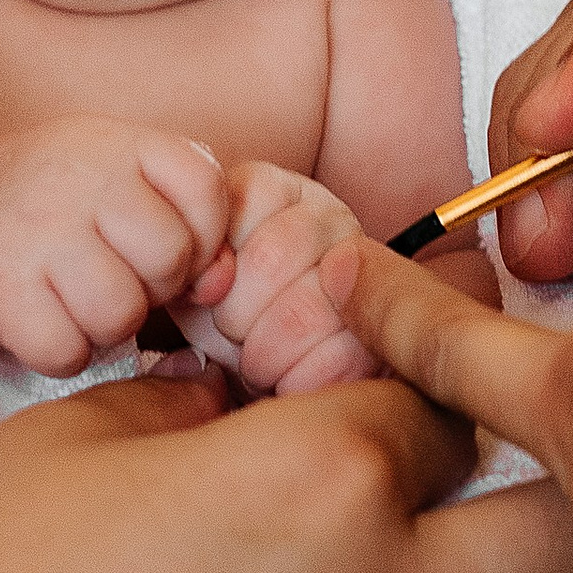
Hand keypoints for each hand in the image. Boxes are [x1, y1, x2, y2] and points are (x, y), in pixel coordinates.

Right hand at [0, 115, 234, 374]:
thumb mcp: (125, 178)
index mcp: (121, 144)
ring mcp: (37, 234)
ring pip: (121, 314)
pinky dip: (63, 353)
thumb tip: (221, 286)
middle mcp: (80, 179)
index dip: (203, 237)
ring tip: (79, 300)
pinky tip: (46, 322)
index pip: (205, 193)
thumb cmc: (60, 198)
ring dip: (108, 325)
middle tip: (117, 276)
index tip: (163, 244)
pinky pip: (67, 351)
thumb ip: (190, 219)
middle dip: (154, 286)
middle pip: (169, 261)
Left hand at [168, 164, 379, 396]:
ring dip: (266, 355)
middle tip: (234, 337)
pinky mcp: (386, 326)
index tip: (208, 298)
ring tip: (259, 361)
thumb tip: (210, 284)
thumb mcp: (188, 282)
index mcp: (270, 191)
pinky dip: (298, 381)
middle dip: (236, 317)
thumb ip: (186, 265)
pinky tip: (289, 378)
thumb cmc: (222, 317)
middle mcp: (326, 214)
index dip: (212, 273)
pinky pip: (338, 357)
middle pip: (272, 259)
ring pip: (305, 311)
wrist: (264, 366)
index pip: (235, 212)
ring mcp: (365, 266)